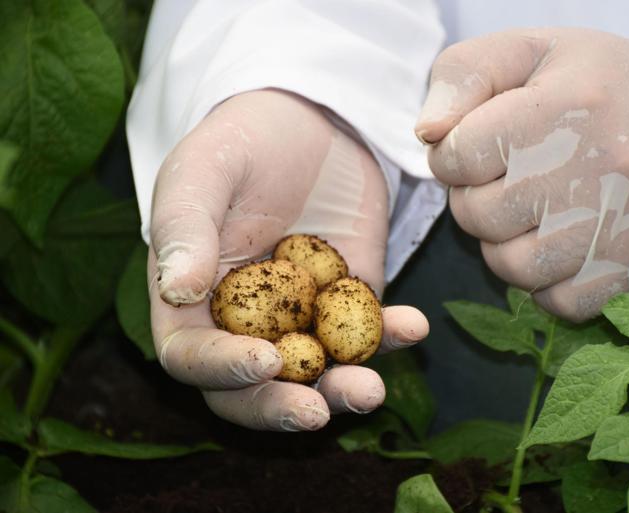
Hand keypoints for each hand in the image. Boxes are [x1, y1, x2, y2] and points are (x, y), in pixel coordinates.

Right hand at [148, 89, 428, 430]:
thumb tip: (177, 292)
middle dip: (281, 406)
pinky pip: (367, 333)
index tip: (266, 360)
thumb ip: (183, 228)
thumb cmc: (242, 140)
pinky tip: (413, 327)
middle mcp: (243, 319)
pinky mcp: (349, 301)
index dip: (222, 370)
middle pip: (251, 387)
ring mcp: (300, 316)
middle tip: (316, 412)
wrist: (310, 119)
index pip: (192, 356)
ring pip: (314, 374)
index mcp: (190, 299)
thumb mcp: (203, 171)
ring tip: (371, 389)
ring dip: (341, 389)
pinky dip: (389, 338)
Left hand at [415, 28, 628, 321]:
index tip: (476, 149)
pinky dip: (544, 283)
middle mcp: (595, 169)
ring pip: (513, 267)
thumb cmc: (598, 84)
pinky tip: (557, 248)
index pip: (459, 154)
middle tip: (502, 181)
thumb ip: (464, 76)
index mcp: (564, 105)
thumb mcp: (530, 50)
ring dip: (503, 246)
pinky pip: (559, 303)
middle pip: (480, 215)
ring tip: (526, 216)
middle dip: (474, 200)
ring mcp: (617, 226)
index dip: (452, 155)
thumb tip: (428, 134)